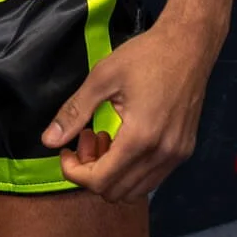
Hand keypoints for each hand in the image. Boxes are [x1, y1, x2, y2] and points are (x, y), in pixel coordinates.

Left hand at [40, 19, 214, 202]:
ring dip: (112, 173)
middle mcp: (161, 155)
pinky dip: (131, 169)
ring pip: (135, 190)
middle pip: (116, 192)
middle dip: (91, 171)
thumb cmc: (145, 55)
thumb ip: (75, 112)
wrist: (188, 45)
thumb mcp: (102, 77)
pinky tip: (124, 139)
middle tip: (86, 138)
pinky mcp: (184, 151)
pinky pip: (152, 178)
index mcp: (140, 138)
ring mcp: (176, 156)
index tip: (65, 151)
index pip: (100, 180)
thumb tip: (48, 141)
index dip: (74, 172)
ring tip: (104, 137)